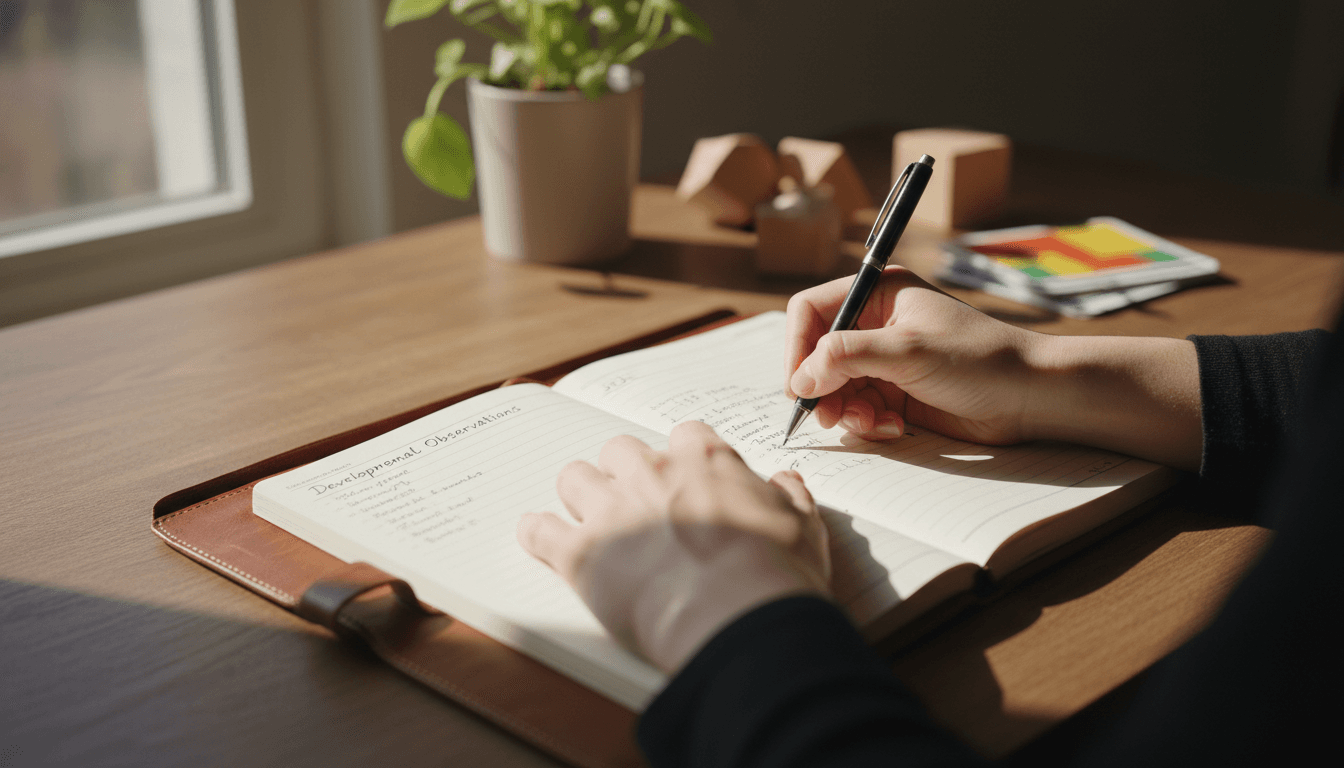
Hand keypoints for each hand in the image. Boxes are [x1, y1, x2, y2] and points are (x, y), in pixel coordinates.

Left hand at [516, 421, 830, 672]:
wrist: (738, 616)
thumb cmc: (777, 575)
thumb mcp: (804, 527)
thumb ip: (791, 497)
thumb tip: (786, 481)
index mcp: (706, 462)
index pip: (685, 436)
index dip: (683, 458)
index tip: (686, 478)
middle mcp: (653, 474)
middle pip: (620, 450)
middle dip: (624, 472)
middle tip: (635, 501)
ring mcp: (612, 510)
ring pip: (575, 477)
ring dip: (580, 495)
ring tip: (588, 518)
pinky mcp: (580, 553)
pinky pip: (539, 530)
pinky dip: (536, 533)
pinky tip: (539, 537)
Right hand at [786, 267, 1041, 444]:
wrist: (1030, 396)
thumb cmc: (978, 358)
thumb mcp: (907, 351)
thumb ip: (846, 357)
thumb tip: (799, 380)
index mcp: (879, 294)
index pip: (812, 311)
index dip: (798, 347)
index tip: (798, 385)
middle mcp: (877, 325)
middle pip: (818, 354)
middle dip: (822, 388)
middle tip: (828, 416)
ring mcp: (885, 361)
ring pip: (835, 387)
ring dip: (845, 409)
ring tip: (870, 422)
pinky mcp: (896, 394)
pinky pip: (858, 409)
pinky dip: (866, 422)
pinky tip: (892, 428)